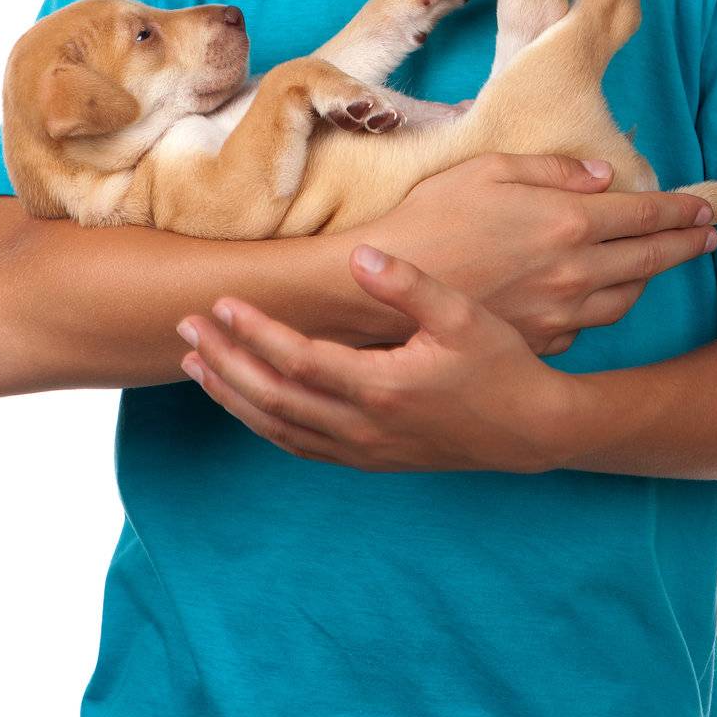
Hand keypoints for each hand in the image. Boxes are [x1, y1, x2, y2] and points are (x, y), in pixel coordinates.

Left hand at [176, 244, 571, 472]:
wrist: (530, 430)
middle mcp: (362, 428)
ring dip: (232, 395)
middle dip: (224, 361)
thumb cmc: (499, 364)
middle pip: (272, 397)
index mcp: (380, 388)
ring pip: (277, 428)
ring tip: (196, 363)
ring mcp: (362, 451)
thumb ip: (407, 284)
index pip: (297, 360)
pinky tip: (245, 401)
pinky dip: (262, 422)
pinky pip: (299, 446)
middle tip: (185, 327)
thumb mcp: (461, 314)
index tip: (220, 302)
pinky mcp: (369, 460)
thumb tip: (357, 256)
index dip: (254, 331)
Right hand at [348, 152, 716, 354]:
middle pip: (651, 258)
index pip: (646, 213)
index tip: (705, 207)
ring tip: (659, 264)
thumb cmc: (432, 217)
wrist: (387, 292)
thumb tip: (603, 175)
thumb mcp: (489, 169)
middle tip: (708, 236)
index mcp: (568, 220)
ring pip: (627, 298)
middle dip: (686, 244)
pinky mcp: (542, 340)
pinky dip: (604, 306)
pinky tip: (601, 295)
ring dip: (650, 278)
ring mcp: (562, 312)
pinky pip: (589, 324)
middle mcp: (576, 270)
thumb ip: (553, 170)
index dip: (681, 209)